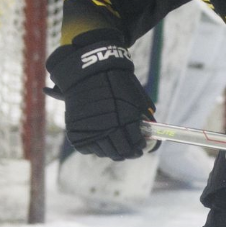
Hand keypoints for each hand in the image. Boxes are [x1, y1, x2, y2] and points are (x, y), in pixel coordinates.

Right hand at [45, 30, 153, 159]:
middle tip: (130, 150)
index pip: (135, 144)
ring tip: (116, 145)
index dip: (139, 147)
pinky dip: (95, 147)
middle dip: (128, 152)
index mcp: (125, 121)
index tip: (140, 146)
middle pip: (120, 153)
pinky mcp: (77, 133)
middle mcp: (108, 130)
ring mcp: (91, 133)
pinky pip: (88, 149)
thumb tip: (149, 131)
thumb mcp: (135, 97)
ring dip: (112, 151)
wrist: (88, 73)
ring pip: (105, 153)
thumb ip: (142, 116)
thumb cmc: (115, 82)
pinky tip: (100, 140)